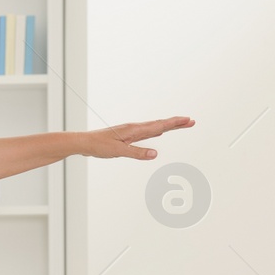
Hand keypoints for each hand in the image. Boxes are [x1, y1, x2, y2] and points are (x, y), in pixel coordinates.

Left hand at [79, 116, 193, 159]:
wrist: (84, 143)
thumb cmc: (99, 146)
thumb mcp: (118, 151)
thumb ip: (137, 153)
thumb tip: (155, 154)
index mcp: (134, 130)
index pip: (159, 125)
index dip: (175, 123)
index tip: (188, 120)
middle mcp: (134, 128)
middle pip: (160, 124)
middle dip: (176, 123)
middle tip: (191, 121)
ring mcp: (130, 131)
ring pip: (154, 127)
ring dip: (168, 125)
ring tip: (180, 124)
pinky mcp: (126, 136)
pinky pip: (146, 132)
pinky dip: (156, 130)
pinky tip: (158, 131)